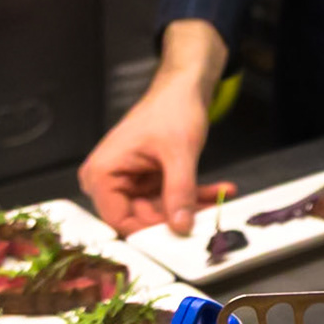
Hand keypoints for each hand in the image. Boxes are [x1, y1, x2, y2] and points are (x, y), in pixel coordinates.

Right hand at [79, 52, 233, 236]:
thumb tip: (180, 227)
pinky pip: (168, 195)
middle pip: (142, 216)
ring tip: (222, 197)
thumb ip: (179, 191)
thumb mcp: (179, 154)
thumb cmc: (172, 109)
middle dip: (178, 215)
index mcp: (102, 174)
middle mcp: (108, 181)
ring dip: (191, 204)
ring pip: (160, 207)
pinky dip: (192, 193)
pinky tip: (219, 189)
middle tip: (209, 217)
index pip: (120, 220)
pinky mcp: (146, 178)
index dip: (149, 231)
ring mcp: (129, 180)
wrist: (184, 85)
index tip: (179, 238)